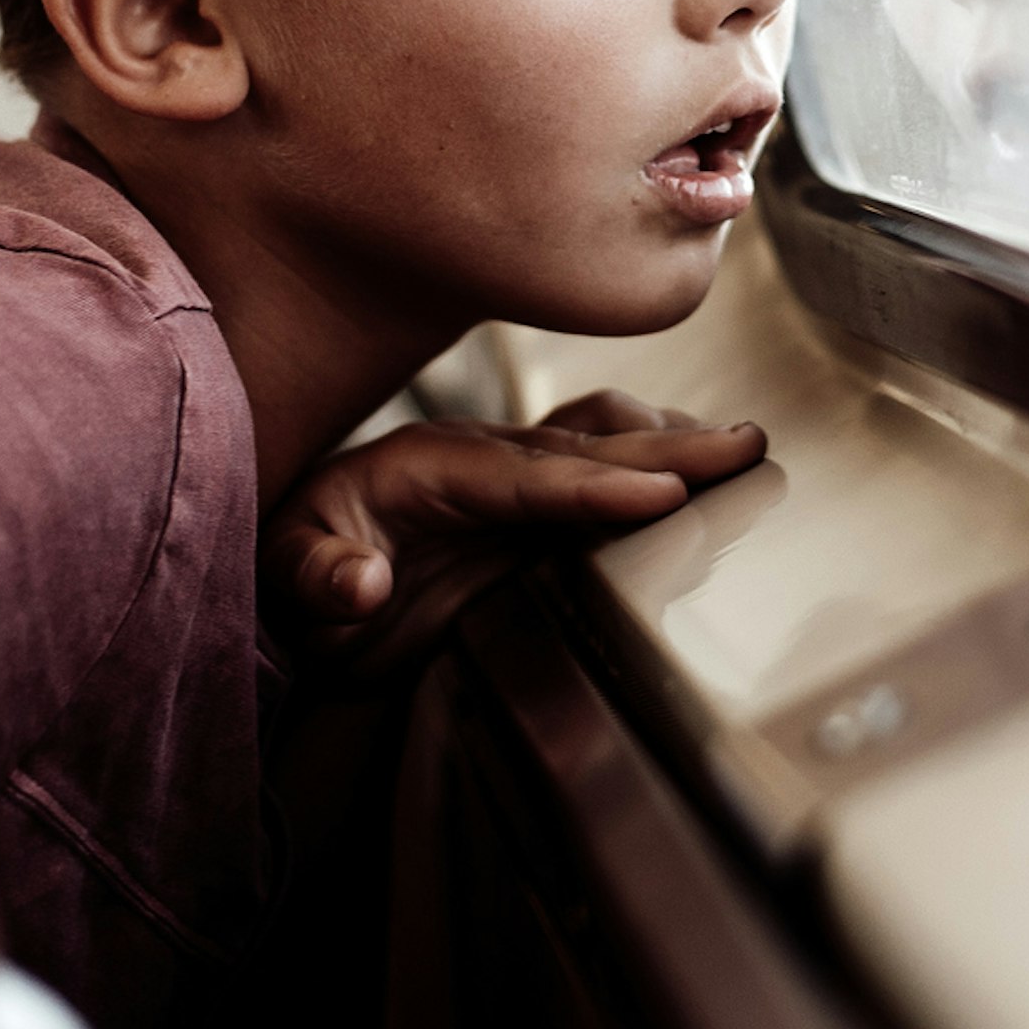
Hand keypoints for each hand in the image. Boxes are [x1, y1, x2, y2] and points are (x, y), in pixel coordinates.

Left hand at [270, 390, 765, 674]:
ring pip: (606, 449)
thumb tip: (361, 584)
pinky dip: (657, 468)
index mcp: (428, 468)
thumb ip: (316, 575)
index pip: (527, 478)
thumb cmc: (292, 573)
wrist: (294, 583)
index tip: (664, 492)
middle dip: (669, 449)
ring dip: (673, 444)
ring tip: (744, 449)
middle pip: (588, 448)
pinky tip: (704, 477)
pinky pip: (604, 476)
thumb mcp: (282, 576)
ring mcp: (513, 482)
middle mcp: (482, 461)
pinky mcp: (532, 512)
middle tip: (746, 449)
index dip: (597, 485)